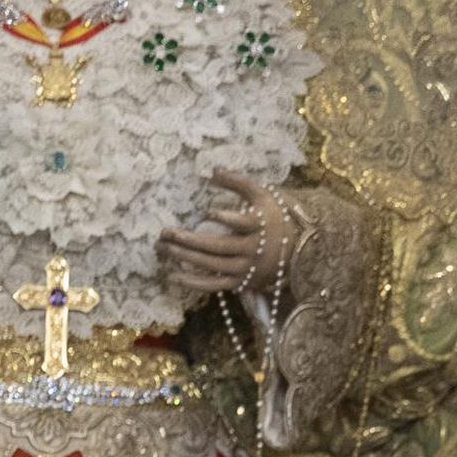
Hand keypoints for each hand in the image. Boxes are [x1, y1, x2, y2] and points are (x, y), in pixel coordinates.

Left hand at [157, 168, 289, 299]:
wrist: (293, 252)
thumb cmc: (271, 218)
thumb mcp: (261, 195)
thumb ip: (238, 182)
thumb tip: (214, 171)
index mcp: (258, 227)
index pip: (243, 223)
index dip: (228, 219)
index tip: (209, 212)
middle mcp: (251, 250)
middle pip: (218, 246)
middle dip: (189, 239)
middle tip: (165, 232)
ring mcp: (244, 269)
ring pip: (212, 265)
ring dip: (185, 257)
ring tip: (163, 248)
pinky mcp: (238, 283)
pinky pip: (213, 285)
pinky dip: (194, 283)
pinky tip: (173, 276)